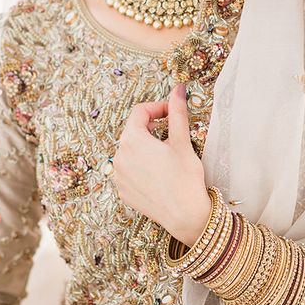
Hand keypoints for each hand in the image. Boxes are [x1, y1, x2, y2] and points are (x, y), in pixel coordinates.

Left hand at [112, 83, 211, 246]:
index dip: (157, 108)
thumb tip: (178, 89)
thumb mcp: (182, 142)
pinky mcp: (123, 191)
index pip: (139, 112)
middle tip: (171, 134)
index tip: (172, 112)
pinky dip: (141, 167)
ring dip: (145, 148)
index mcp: (132, 140)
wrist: (185, 216)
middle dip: (151, 128)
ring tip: (166, 157)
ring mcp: (119, 176)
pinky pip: (129, 171)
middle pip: (133, 131)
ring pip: (130, 152)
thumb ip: (177, 113)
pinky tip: (158, 174)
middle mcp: (119, 157)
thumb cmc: (185, 179)